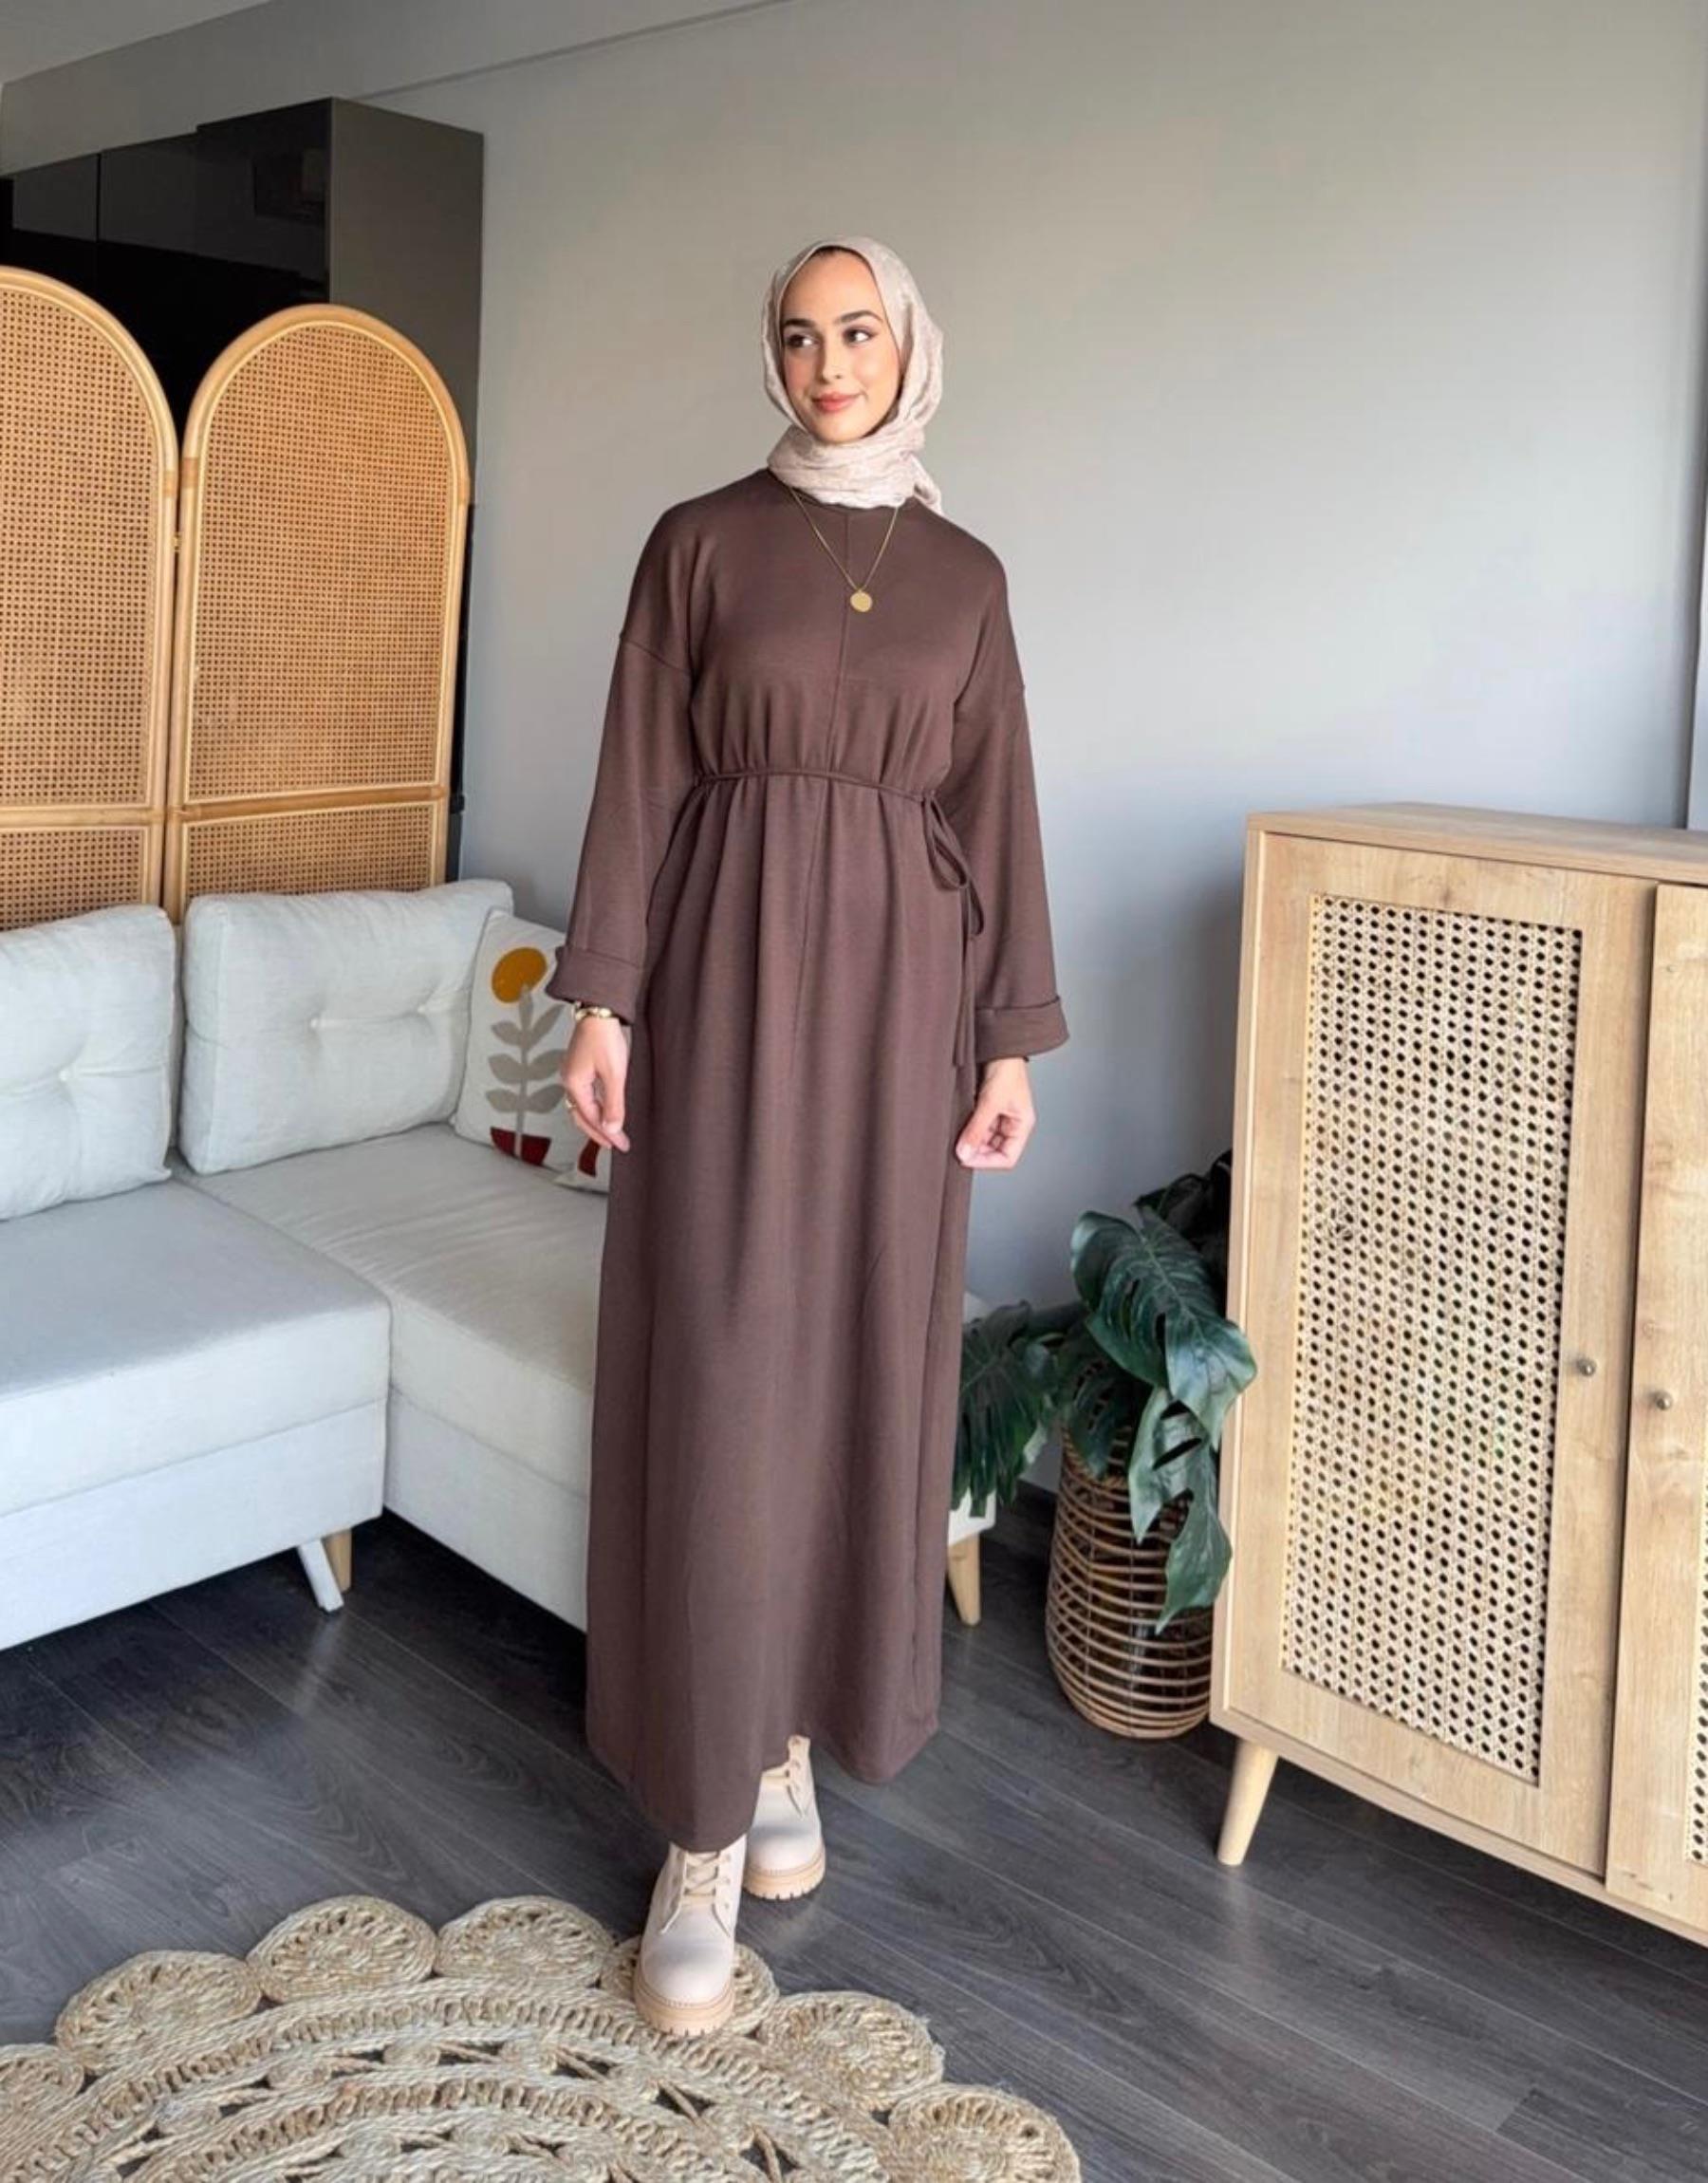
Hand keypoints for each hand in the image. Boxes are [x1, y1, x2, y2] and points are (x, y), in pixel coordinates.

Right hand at [561, 1014, 631, 1151]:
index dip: (607, 1134)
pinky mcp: (579, 1067)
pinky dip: (596, 1106)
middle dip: (598, 1132)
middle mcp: (569, 1081)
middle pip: (581, 1116)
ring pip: (582, 1106)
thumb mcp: (614, 1074)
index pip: (591, 1118)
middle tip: (616, 1144)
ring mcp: (572, 1073)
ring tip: (611, 1131)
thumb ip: (614, 1103)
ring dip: (596, 1120)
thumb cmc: (604, 1037)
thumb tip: (613, 1128)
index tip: (622, 1145)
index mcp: (574, 1084)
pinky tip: (606, 1109)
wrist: (599, 1011)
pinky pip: (585, 1095)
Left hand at [955, 1056, 1034, 1168]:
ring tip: (957, 1135)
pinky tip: (958, 1125)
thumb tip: (965, 1152)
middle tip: (957, 1149)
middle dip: (976, 1151)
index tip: (967, 1158)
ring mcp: (998, 1118)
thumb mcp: (990, 1103)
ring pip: (982, 1140)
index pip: (1007, 1158)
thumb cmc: (1006, 1070)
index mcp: (1021, 1126)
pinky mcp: (986, 1110)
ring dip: (970, 1139)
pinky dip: (967, 1129)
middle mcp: (1011, 1125)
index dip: (987, 1162)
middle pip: (993, 1151)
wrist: (998, 1048)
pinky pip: (976, 1127)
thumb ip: (977, 1129)